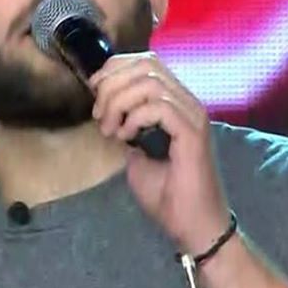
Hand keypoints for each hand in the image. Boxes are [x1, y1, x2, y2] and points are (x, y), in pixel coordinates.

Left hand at [89, 51, 232, 254]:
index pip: (146, 62)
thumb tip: (107, 108)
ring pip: (150, 82)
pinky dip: (134, 117)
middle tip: (99, 114)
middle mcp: (188, 102)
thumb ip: (125, 126)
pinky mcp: (193, 133)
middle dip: (112, 83)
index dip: (114, 69)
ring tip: (110, 129)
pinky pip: (159, 106)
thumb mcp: (135, 153)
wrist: (192, 225)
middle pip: (146, 64)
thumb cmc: (167, 194)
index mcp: (176, 102)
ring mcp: (193, 115)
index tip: (94, 92)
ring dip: (119, 102)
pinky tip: (127, 138)